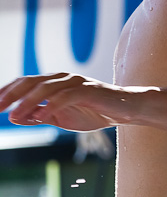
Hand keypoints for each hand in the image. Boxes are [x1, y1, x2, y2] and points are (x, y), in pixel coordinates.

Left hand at [0, 73, 143, 131]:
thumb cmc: (93, 111)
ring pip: (47, 88)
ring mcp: (77, 82)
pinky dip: (51, 106)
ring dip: (28, 102)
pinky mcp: (89, 90)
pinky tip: (40, 118)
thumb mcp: (61, 117)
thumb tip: (16, 117)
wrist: (124, 109)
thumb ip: (40, 115)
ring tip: (13, 116)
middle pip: (31, 82)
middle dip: (11, 95)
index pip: (25, 83)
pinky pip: (67, 97)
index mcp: (54, 83)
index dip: (7, 92)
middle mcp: (63, 78)